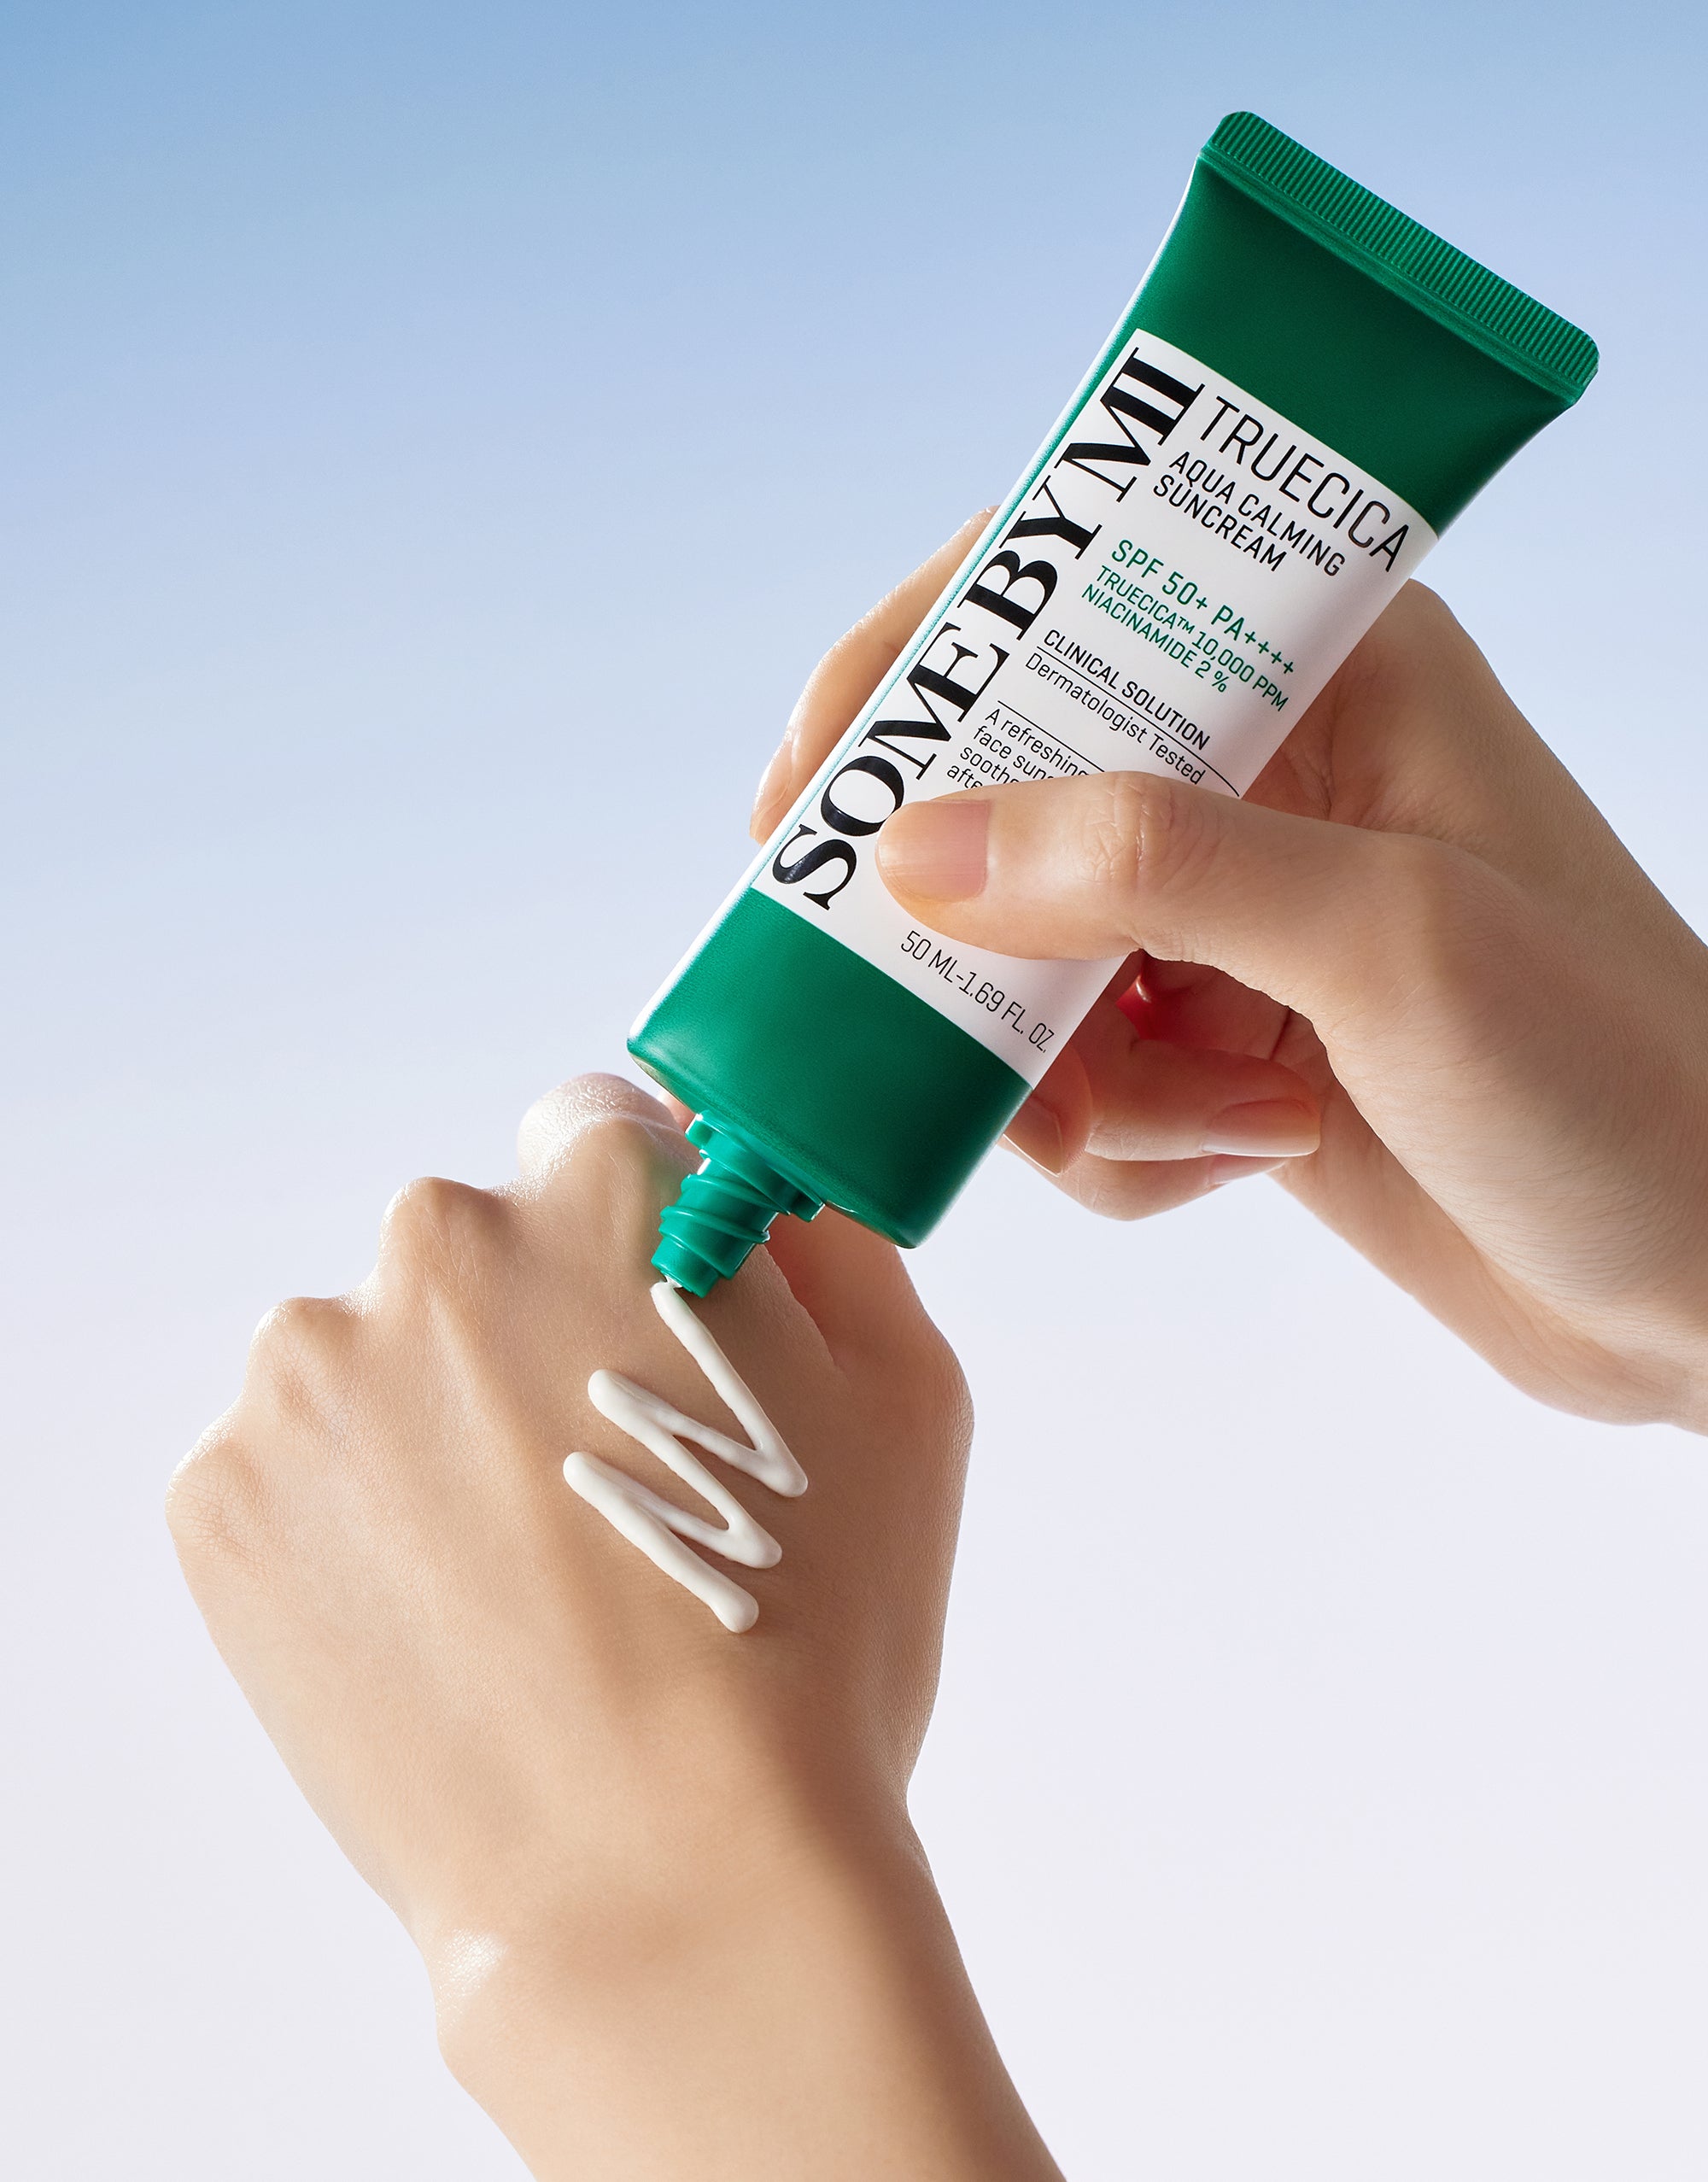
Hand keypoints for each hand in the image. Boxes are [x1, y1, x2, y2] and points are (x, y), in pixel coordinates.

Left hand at [167, 1075, 1058, 2181]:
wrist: (663, 1884)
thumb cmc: (810, 1645)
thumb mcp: (907, 1404)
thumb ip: (835, 1244)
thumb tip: (775, 1180)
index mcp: (606, 1188)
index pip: (597, 1127)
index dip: (636, 1230)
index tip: (650, 1330)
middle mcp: (436, 1241)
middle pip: (475, 1247)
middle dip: (527, 1330)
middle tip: (593, 1488)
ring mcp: (309, 1372)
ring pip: (372, 1359)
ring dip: (425, 1428)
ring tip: (514, 1578)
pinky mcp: (218, 1497)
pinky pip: (290, 1471)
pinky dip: (344, 1526)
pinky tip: (437, 1623)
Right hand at [757, 536, 1707, 1431]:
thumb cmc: (1615, 1073)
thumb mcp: (1390, 942)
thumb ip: (1153, 868)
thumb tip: (918, 847)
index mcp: (1328, 664)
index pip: (1067, 589)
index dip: (916, 667)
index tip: (808, 789)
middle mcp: (1265, 772)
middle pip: (1009, 796)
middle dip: (978, 932)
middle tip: (943, 1011)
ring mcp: (1235, 915)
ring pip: (1024, 964)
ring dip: (1082, 1074)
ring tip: (1230, 1119)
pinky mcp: (1220, 1041)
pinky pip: (1077, 1080)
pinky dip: (1129, 1140)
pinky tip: (1251, 1154)